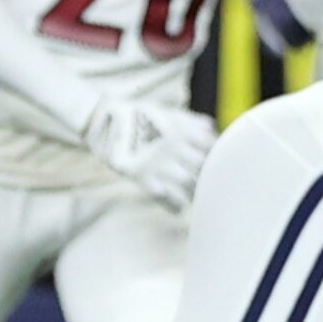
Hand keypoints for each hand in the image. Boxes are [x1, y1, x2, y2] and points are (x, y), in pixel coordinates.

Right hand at [84, 99, 216, 209]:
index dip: (221, 158)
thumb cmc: (136, 115)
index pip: (212, 147)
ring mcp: (157, 160)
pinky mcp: (139, 174)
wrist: (99, 118)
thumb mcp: (163, 112)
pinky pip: (163, 195)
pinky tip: (179, 209)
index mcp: (181, 130)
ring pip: (188, 182)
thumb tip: (212, 127)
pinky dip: (174, 205)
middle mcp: (173, 145)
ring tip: (201, 202)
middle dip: (212, 178)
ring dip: (197, 194)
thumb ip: (189, 120)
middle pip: (204, 167)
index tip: (223, 167)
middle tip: (217, 189)